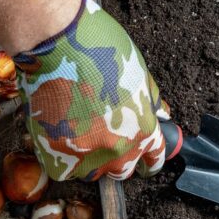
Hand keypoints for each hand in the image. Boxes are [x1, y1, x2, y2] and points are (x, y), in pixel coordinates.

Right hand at [14, 0, 168, 181]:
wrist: (56, 44)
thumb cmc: (100, 50)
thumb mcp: (138, 73)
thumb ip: (150, 101)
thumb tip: (162, 115)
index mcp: (145, 130)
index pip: (154, 159)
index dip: (148, 160)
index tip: (143, 162)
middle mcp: (120, 150)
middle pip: (123, 171)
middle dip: (117, 160)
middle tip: (103, 142)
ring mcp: (88, 158)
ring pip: (92, 174)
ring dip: (87, 161)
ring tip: (76, 134)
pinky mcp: (58, 159)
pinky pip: (63, 171)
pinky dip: (60, 159)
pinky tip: (57, 137)